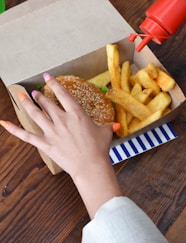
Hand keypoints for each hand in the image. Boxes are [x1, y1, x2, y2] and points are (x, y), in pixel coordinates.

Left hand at [0, 73, 122, 217]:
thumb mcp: (106, 132)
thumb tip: (117, 125)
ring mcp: (51, 131)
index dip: (54, 83)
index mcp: (76, 113)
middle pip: (47, 103)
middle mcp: (61, 119)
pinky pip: (27, 135)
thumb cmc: (99, 148)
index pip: (62, 93)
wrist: (90, 165)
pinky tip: (5, 123)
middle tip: (35, 92)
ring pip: (35, 114)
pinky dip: (14, 129)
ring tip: (22, 97)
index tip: (47, 76)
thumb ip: (109, 126)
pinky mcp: (45, 143)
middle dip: (40, 96)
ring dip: (28, 104)